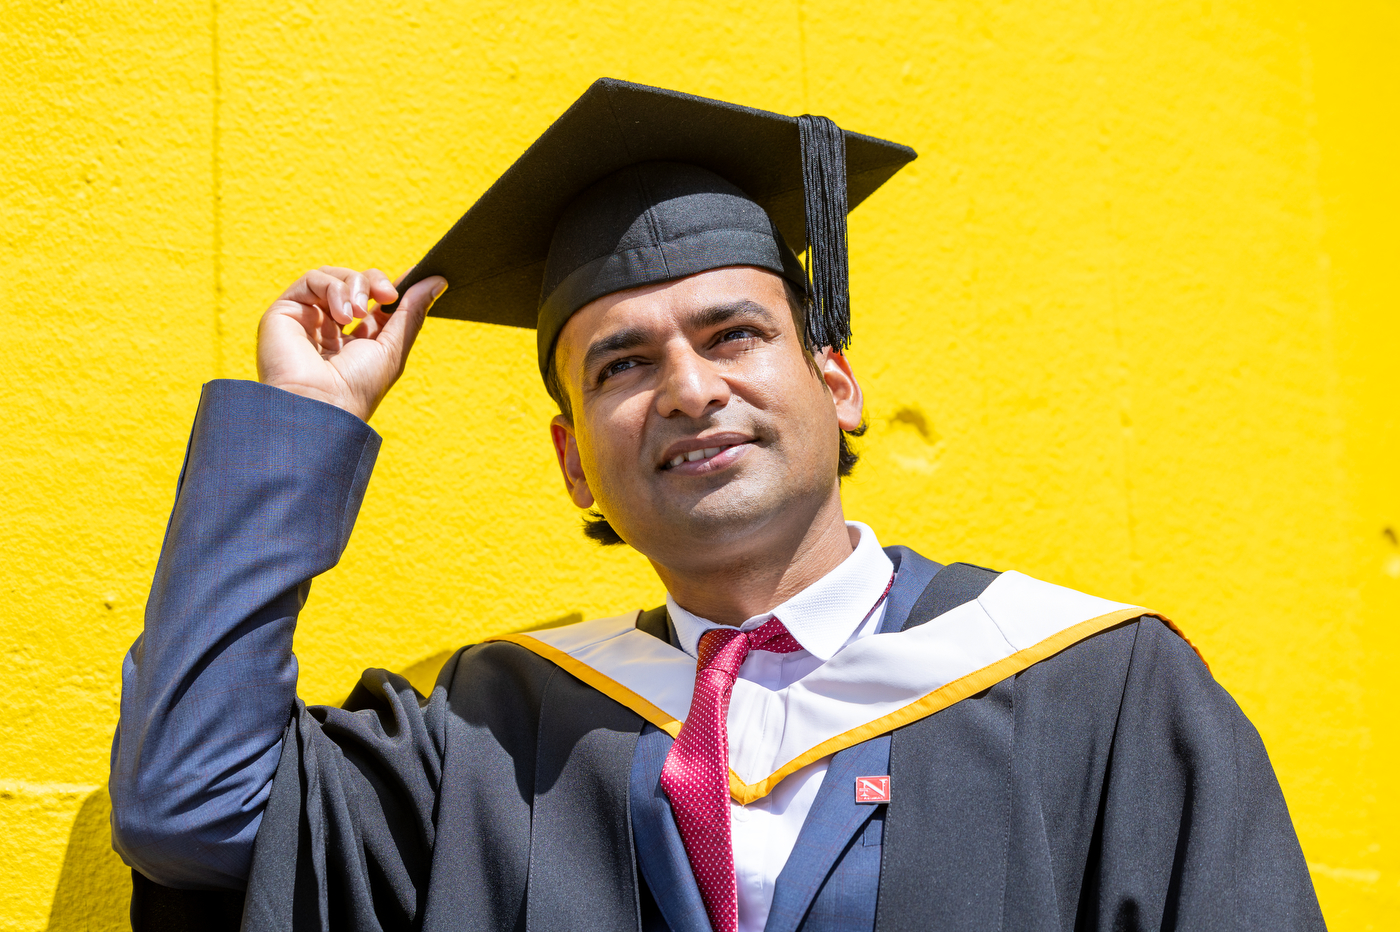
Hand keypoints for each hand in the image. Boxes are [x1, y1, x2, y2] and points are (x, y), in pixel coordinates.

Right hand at [256, 266, 446, 421]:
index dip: (389, 288)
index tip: (408, 282)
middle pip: (354, 282)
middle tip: (387, 296)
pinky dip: (333, 289)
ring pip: (333, 276)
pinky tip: (341, 314)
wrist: (320, 407)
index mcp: (355, 341)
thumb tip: (437, 280)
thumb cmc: (357, 388)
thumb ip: (412, 312)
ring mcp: (306, 318)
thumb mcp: (393, 348)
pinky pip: (312, 279)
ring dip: (354, 285)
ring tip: (358, 312)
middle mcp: (329, 327)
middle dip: (373, 282)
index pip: (373, 300)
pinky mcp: (285, 311)